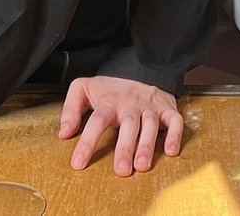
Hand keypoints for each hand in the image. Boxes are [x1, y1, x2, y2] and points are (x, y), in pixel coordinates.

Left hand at [59, 76, 184, 175]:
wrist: (141, 68)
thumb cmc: (111, 88)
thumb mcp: (84, 88)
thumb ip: (71, 108)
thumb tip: (64, 133)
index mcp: (109, 102)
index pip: (97, 121)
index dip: (87, 142)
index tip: (78, 164)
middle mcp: (131, 105)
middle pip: (129, 125)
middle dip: (125, 148)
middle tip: (122, 171)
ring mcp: (151, 107)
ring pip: (151, 124)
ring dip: (147, 145)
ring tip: (142, 166)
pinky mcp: (168, 109)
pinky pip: (175, 121)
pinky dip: (175, 135)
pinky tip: (171, 152)